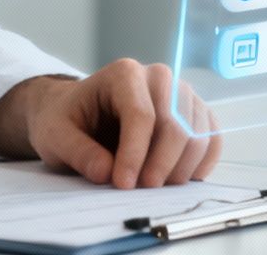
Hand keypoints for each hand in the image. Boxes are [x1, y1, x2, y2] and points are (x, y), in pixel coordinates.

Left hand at [0, 62, 222, 187]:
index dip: (135, 154)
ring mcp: (181, 93)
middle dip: (160, 164)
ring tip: (155, 188)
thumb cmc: (68, 120)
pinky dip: (202, 162)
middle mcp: (158, 77)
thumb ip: (78, 152)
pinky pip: (212, 137)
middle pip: (175, 124)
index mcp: (123, 74)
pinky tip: (181, 179)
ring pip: (198, 133)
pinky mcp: (194, 113)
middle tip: (141, 191)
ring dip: (181, 168)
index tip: (123, 185)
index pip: (141, 115)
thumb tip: (106, 173)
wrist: (78, 113)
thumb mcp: (55, 135)